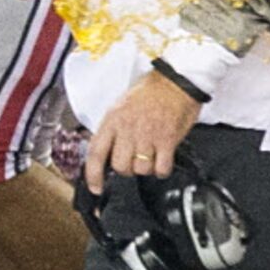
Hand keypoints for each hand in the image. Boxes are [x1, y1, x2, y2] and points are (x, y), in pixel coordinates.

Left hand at [85, 70, 201, 194]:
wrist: (177, 81)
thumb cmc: (151, 92)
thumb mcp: (121, 106)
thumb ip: (113, 129)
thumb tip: (107, 153)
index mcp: (112, 120)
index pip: (96, 153)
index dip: (93, 176)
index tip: (96, 188)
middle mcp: (127, 129)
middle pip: (120, 166)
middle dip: (128, 169)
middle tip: (135, 160)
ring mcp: (148, 135)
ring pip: (141, 169)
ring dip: (147, 168)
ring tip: (152, 156)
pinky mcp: (167, 140)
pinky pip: (161, 168)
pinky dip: (163, 169)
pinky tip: (164, 160)